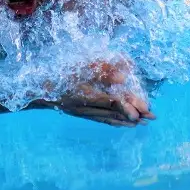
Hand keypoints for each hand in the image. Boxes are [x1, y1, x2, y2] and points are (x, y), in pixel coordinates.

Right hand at [38, 59, 156, 126]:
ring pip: (108, 118)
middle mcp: (84, 107)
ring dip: (127, 120)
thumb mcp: (80, 66)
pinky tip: (125, 124)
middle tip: (152, 117)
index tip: (141, 110)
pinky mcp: (81, 114)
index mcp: (83, 94)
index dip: (126, 106)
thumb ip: (101, 68)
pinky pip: (101, 120)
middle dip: (133, 115)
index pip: (109, 102)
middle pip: (112, 112)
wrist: (38, 90)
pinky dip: (115, 122)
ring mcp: (82, 113)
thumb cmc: (60, 73)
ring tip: (143, 123)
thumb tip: (124, 76)